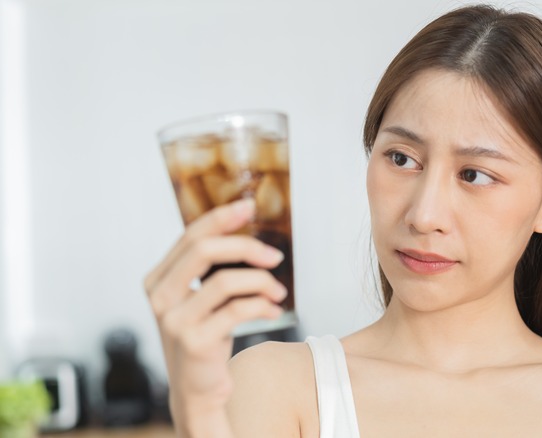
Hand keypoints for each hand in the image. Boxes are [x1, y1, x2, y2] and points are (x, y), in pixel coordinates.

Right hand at [144, 199, 286, 429]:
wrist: (198, 391)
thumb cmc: (206, 337)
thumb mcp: (201, 299)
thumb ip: (210, 269)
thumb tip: (246, 232)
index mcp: (157, 279)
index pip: (190, 236)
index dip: (221, 218)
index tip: (249, 207)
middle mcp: (159, 297)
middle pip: (204, 250)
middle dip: (246, 246)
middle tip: (276, 255)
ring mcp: (174, 321)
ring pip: (226, 281)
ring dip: (262, 282)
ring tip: (279, 291)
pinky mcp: (194, 342)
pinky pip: (238, 310)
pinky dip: (263, 306)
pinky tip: (273, 310)